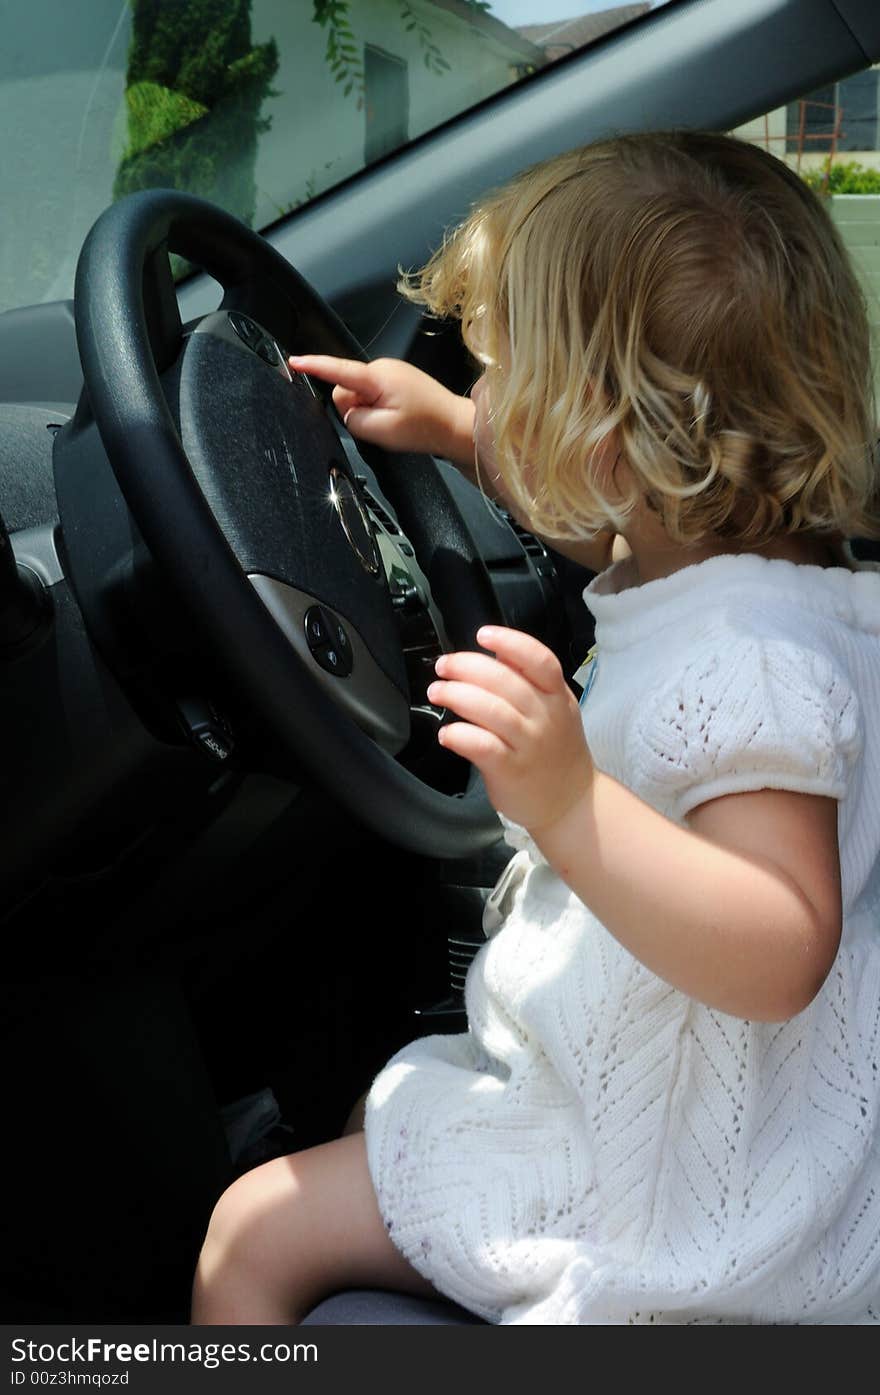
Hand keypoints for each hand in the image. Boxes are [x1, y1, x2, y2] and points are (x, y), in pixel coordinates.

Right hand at [287, 354, 474, 464]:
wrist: (456, 427)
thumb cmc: (426, 427)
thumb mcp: (382, 431)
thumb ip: (353, 420)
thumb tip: (347, 412)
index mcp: (378, 376)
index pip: (337, 369)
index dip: (313, 365)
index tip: (294, 361)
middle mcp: (383, 368)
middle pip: (347, 389)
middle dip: (356, 409)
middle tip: (381, 424)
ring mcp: (392, 373)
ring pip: (360, 394)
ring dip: (369, 411)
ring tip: (394, 421)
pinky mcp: (397, 380)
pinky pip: (374, 395)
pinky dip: (378, 408)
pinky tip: (397, 417)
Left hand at [427, 625, 593, 834]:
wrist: (570, 802)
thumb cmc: (555, 751)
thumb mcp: (556, 709)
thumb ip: (530, 682)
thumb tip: (498, 654)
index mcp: (557, 696)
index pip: (539, 660)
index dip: (510, 643)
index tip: (483, 635)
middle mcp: (546, 717)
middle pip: (505, 681)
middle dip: (467, 667)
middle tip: (443, 666)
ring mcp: (529, 745)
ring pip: (492, 711)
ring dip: (457, 696)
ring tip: (437, 692)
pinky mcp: (511, 770)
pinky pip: (483, 747)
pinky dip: (461, 735)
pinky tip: (446, 733)